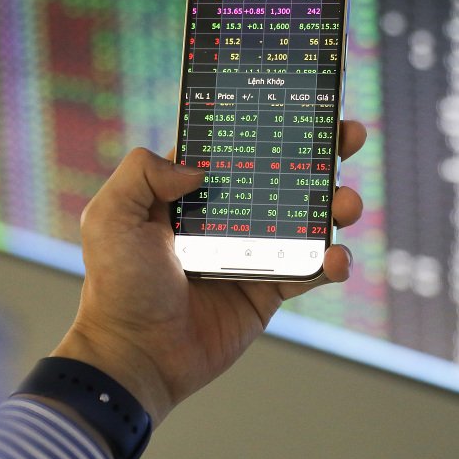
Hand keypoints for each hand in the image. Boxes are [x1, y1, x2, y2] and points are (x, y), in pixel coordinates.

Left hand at [51, 121, 366, 426]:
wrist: (136, 357)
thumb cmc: (117, 288)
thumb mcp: (110, 217)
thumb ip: (142, 173)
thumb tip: (198, 167)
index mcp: (190, 192)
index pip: (236, 146)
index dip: (268, 123)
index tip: (302, 100)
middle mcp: (226, 216)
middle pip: (284, 174)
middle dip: (321, 151)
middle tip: (348, 134)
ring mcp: (253, 252)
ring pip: (309, 217)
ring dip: (337, 203)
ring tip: (347, 203)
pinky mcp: (270, 290)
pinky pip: (311, 269)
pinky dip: (332, 262)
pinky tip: (336, 257)